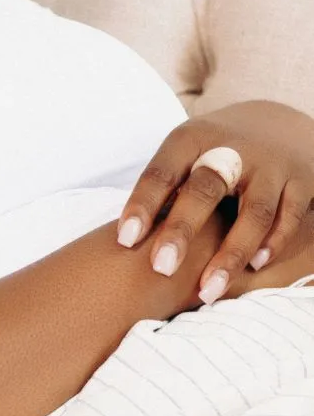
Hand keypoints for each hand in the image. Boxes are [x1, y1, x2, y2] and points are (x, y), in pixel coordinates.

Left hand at [115, 100, 313, 303]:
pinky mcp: (302, 182)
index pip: (162, 171)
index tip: (124, 240)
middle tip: (161, 268)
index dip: (143, 204)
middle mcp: (233, 148)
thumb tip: (120, 243)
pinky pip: (288, 218)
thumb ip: (164, 189)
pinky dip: (272, 244)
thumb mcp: (187, 153)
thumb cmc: (214, 152)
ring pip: (254, 212)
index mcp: (193, 138)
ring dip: (230, 254)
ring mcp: (270, 165)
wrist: (277, 124)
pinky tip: (255, 267)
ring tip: (207, 291)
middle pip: (205, 189)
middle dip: (182, 229)